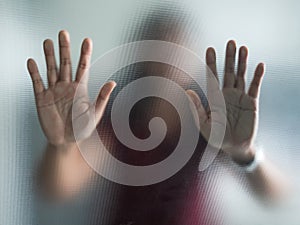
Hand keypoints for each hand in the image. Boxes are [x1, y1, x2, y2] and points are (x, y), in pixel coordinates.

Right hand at [27, 30, 115, 146]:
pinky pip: (37, 83)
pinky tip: (32, 62)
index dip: (85, 54)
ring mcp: (54, 91)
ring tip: (48, 42)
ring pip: (51, 69)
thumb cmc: (82, 129)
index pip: (83, 68)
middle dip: (64, 48)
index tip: (87, 40)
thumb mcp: (95, 114)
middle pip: (65, 64)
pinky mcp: (42, 98)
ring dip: (49, 56)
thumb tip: (113, 82)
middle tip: (63, 33)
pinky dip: (34, 72)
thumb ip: (102, 97)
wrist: (65, 142)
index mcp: (80, 89)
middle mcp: (67, 87)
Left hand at [187, 40, 264, 163]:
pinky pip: (254, 87)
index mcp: (215, 98)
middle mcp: (227, 94)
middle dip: (229, 58)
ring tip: (243, 48)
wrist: (234, 147)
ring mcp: (240, 97)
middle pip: (228, 72)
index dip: (211, 63)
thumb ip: (196, 107)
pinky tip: (259, 65)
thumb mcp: (204, 124)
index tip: (210, 49)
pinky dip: (257, 76)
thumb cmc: (217, 137)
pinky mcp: (251, 103)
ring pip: (241, 76)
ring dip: (242, 62)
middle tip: (230, 42)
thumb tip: (187, 91)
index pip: (213, 76)